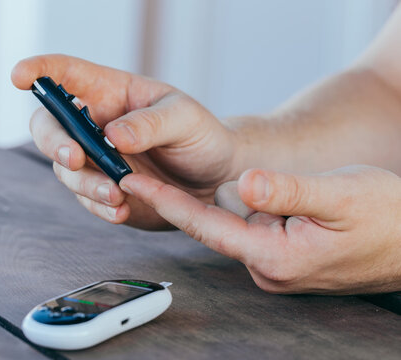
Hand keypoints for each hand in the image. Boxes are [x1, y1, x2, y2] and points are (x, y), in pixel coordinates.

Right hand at [12, 54, 236, 229]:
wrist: (214, 179)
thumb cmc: (201, 136)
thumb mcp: (185, 119)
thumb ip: (150, 123)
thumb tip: (111, 134)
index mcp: (111, 93)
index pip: (67, 75)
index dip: (39, 71)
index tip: (20, 76)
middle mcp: (94, 125)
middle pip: (50, 127)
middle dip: (55, 142)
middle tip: (76, 158)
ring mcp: (95, 160)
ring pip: (65, 170)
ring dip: (85, 183)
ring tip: (118, 195)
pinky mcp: (103, 190)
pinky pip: (86, 199)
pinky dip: (99, 206)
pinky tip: (122, 210)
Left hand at [119, 165, 400, 293]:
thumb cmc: (386, 218)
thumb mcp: (342, 195)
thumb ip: (290, 191)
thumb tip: (245, 182)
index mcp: (275, 256)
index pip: (206, 226)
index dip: (167, 202)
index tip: (133, 183)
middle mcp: (267, 267)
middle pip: (214, 227)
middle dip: (185, 200)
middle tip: (148, 173)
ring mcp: (274, 265)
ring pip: (235, 226)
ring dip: (221, 204)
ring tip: (216, 183)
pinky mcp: (282, 258)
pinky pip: (251, 230)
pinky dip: (244, 211)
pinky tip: (255, 197)